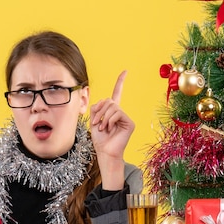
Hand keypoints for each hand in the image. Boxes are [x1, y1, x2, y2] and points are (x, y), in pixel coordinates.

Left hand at [90, 70, 134, 190]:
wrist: (105, 152)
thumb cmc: (99, 139)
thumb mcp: (93, 120)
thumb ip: (96, 107)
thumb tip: (104, 101)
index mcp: (112, 111)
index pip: (117, 93)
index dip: (120, 82)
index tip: (125, 71)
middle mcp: (121, 112)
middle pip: (109, 100)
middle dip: (99, 110)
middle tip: (96, 123)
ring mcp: (126, 117)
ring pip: (113, 106)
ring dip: (103, 117)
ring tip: (103, 128)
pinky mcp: (130, 123)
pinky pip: (118, 113)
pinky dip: (109, 120)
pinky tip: (109, 128)